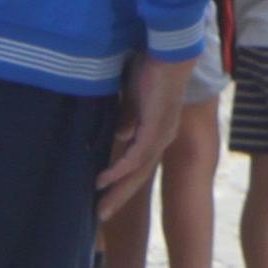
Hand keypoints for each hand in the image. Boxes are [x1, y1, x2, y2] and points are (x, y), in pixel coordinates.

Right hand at [94, 52, 190, 218]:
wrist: (167, 51)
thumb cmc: (150, 71)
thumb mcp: (133, 100)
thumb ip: (129, 119)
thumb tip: (120, 135)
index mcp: (156, 133)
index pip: (138, 165)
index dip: (122, 183)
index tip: (104, 198)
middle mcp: (161, 138)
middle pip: (139, 175)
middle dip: (120, 196)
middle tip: (101, 215)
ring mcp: (161, 134)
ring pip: (139, 171)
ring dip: (119, 190)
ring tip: (101, 206)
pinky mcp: (156, 125)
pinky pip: (138, 154)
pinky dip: (121, 168)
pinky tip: (105, 179)